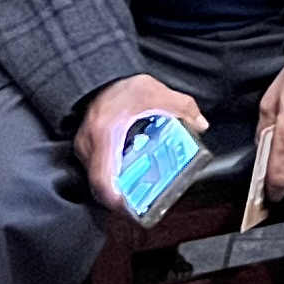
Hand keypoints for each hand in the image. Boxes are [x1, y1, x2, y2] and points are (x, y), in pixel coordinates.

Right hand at [78, 74, 210, 212]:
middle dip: (117, 199)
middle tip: (138, 206)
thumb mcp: (155, 92)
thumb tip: (200, 125)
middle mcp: (89, 144)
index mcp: (106, 133)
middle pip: (98, 184)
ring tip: (134, 196)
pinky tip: (126, 178)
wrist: (99, 77)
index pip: (102, 177)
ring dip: (113, 190)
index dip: (113, 198)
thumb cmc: (124, 87)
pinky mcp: (84, 147)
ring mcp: (83, 147)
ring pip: (96, 179)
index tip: (126, 207)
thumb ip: (181, 107)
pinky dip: (109, 178)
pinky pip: (95, 170)